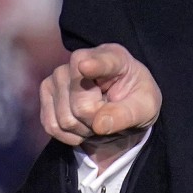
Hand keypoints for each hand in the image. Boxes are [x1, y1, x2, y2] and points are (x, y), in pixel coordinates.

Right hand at [40, 43, 161, 168]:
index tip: (86, 66)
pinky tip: (83, 125)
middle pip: (80, 104)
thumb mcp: (146, 108)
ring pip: (65, 119)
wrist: (121, 106)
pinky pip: (51, 126)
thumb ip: (127, 114)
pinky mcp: (46, 91)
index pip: (102, 62)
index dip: (94, 65)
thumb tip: (99, 125)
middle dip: (96, 120)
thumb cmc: (137, 100)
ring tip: (98, 118)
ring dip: (84, 129)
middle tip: (110, 116)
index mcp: (115, 58)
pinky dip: (69, 135)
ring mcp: (59, 75)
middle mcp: (82, 60)